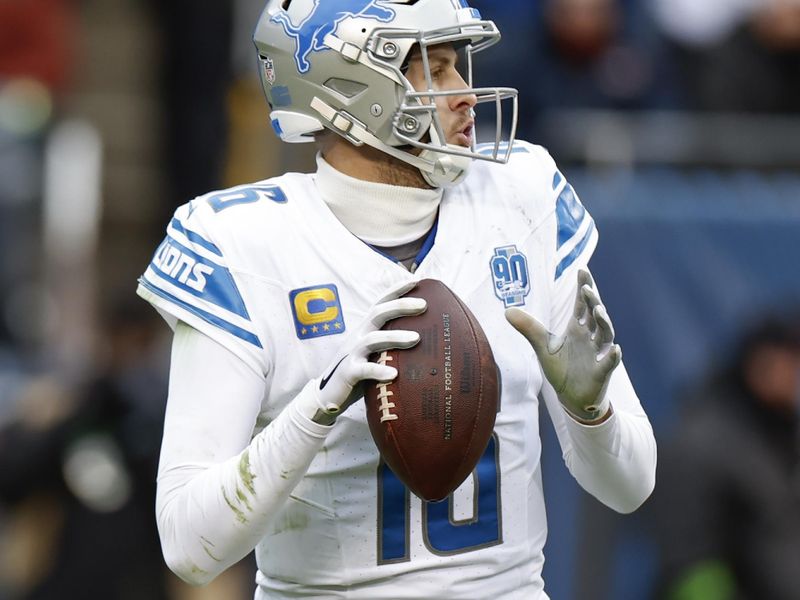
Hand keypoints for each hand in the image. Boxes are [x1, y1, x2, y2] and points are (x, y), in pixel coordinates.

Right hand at [302, 281, 425, 425]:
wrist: (327, 395)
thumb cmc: (358, 372)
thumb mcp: (373, 354)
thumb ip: (390, 345)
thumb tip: (423, 340)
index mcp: (365, 329)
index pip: (381, 304)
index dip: (396, 291)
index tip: (416, 280)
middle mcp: (358, 336)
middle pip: (378, 313)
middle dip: (400, 306)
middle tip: (423, 304)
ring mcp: (352, 353)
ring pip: (373, 339)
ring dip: (395, 337)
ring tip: (416, 338)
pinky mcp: (348, 373)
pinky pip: (363, 370)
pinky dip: (378, 371)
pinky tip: (394, 374)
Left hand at [505, 269, 620, 422]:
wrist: (571, 396)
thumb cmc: (562, 368)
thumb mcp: (543, 346)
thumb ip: (529, 328)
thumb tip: (507, 311)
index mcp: (577, 328)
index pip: (582, 304)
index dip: (583, 287)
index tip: (582, 270)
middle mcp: (590, 337)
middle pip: (594, 315)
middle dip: (592, 301)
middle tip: (587, 288)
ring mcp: (598, 353)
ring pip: (605, 334)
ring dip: (604, 323)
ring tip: (599, 311)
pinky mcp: (601, 371)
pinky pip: (610, 362)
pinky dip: (613, 356)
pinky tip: (614, 349)